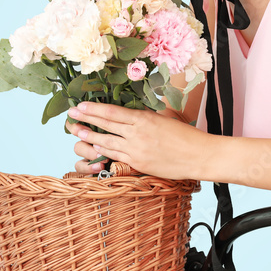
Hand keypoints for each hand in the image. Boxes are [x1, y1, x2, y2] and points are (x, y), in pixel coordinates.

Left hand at [66, 101, 208, 179]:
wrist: (199, 156)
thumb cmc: (186, 134)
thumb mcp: (165, 116)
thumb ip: (146, 114)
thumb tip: (132, 110)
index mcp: (144, 119)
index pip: (113, 112)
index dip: (94, 109)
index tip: (80, 105)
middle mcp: (137, 134)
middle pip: (105, 126)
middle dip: (86, 120)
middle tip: (70, 116)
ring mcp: (136, 151)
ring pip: (106, 143)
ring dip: (89, 137)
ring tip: (76, 132)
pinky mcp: (138, 164)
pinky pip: (116, 156)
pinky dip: (103, 151)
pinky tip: (94, 148)